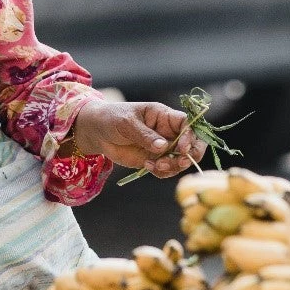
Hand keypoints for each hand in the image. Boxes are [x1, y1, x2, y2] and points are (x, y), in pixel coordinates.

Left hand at [70, 99, 207, 178]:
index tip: (183, 148)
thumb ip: (145, 135)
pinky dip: (162, 172)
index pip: (187, 124)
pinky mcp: (154, 160)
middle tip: (180, 163)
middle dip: (190, 155)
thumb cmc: (113, 118)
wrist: (97, 132)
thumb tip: (163, 146)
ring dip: (173, 166)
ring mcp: (162, 147)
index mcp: (164, 116)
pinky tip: (147, 166)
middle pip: (192, 144)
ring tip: (155, 166)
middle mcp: (168, 132)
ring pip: (180, 160)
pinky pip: (167, 170)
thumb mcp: (127, 123)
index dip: (191, 136)